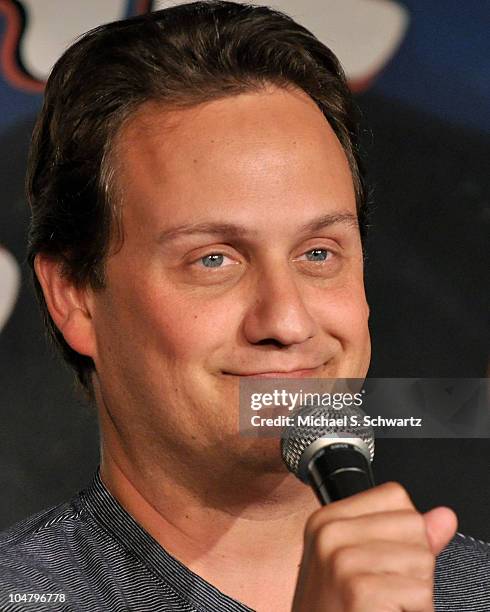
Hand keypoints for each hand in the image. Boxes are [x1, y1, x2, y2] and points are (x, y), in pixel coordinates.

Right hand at [292, 482, 456, 611]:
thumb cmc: (336, 610)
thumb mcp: (360, 564)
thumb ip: (406, 535)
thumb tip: (445, 516)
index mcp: (328, 519)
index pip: (395, 496)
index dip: (402, 531)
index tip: (380, 560)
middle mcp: (330, 533)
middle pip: (413, 525)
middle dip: (412, 562)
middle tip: (382, 588)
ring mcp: (342, 561)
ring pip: (422, 559)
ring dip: (414, 592)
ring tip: (383, 604)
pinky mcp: (360, 591)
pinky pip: (420, 592)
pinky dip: (412, 611)